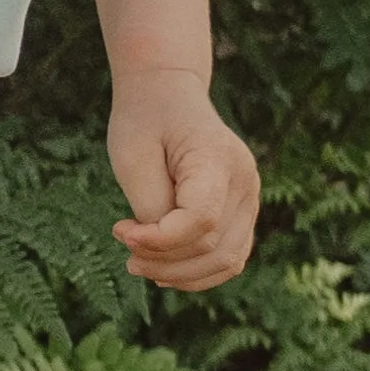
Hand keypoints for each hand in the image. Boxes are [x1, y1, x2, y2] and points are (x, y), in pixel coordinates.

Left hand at [110, 81, 261, 289]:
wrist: (169, 97)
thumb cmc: (146, 122)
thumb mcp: (133, 156)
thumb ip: (150, 204)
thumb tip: (161, 247)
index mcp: (218, 159)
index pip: (201, 219)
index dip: (159, 239)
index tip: (119, 230)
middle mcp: (245, 181)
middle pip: (213, 245)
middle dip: (162, 259)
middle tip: (124, 250)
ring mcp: (249, 198)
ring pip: (227, 259)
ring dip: (180, 273)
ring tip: (138, 263)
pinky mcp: (243, 212)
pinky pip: (231, 257)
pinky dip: (199, 273)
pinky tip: (163, 270)